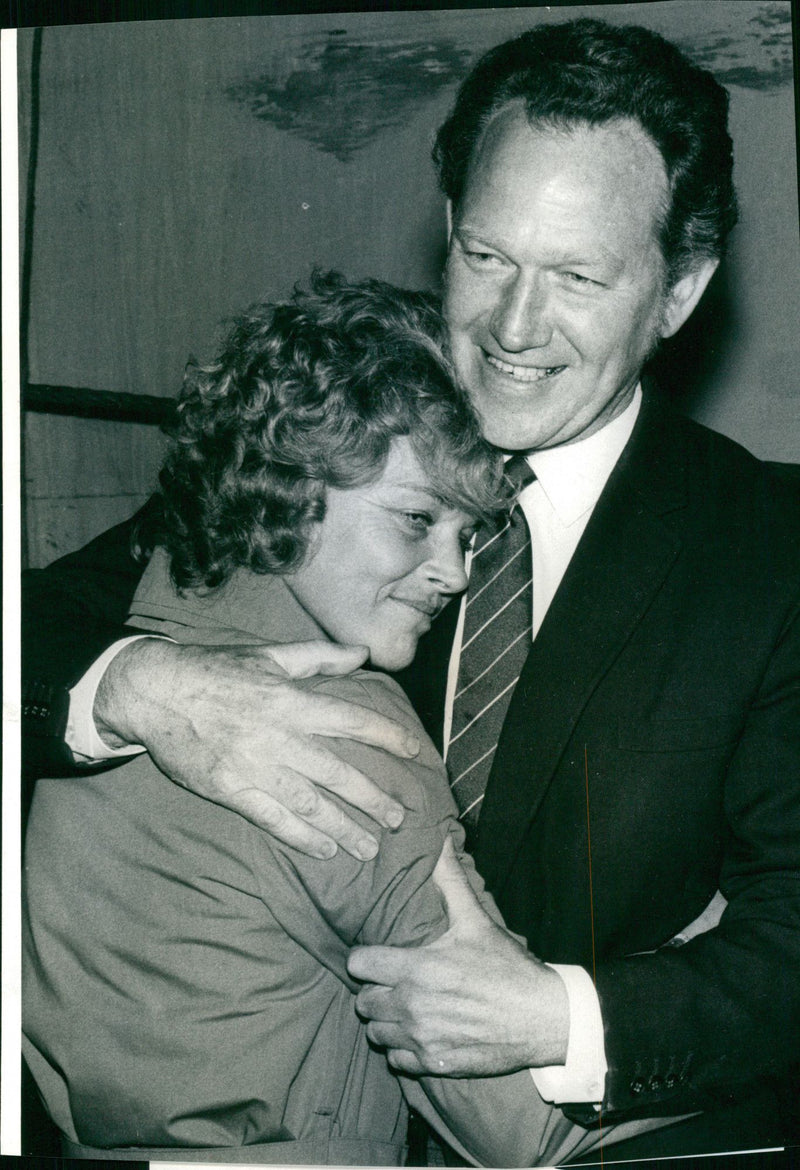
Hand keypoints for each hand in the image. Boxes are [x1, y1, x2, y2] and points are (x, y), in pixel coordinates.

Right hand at [94, 637, 419, 859]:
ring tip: (369, 847)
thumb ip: (319, 656)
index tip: (414, 752)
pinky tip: (325, 850)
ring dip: (343, 827)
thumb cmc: (216, 669)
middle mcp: (277, 735)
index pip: (352, 720)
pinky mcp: (229, 789)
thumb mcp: (269, 654)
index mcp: (290, 699)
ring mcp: (253, 765)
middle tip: (398, 818)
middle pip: (337, 772)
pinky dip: (301, 838)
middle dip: (372, 798)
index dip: (387, 737)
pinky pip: (272, 819)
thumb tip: (362, 654)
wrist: (155, 690)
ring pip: (309, 804)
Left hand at [348, 837, 568, 1074]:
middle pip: (362, 1001)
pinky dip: (402, 1048)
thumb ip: (450, 881)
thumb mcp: (476, 921)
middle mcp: (412, 1006)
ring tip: (404, 1006)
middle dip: (374, 988)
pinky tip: (419, 1032)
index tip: (377, 955)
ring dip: (386, 1019)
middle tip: (392, 981)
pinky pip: (395, 1060)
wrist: (542, 1020)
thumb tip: (440, 841)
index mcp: (418, 968)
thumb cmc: (508, 968)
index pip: (358, 964)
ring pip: (376, 1032)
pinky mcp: (433, 1064)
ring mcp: (421, 1039)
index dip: (364, 957)